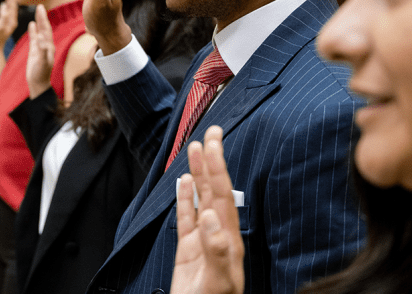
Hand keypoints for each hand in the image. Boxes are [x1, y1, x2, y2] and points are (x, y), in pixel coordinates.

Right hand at [26, 5, 54, 98]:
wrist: (38, 84)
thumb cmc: (41, 74)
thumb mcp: (42, 62)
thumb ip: (42, 51)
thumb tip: (41, 39)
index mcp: (49, 46)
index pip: (46, 30)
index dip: (44, 19)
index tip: (41, 9)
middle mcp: (46, 45)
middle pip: (44, 28)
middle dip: (42, 17)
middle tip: (40, 6)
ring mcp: (40, 48)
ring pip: (40, 31)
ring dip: (39, 22)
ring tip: (37, 12)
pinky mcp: (35, 51)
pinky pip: (34, 38)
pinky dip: (33, 31)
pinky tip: (31, 25)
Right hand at [170, 126, 243, 293]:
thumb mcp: (218, 281)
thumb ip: (217, 249)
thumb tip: (211, 216)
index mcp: (228, 237)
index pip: (223, 193)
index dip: (218, 167)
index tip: (215, 143)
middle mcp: (218, 233)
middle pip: (214, 189)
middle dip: (212, 160)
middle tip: (211, 132)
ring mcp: (203, 240)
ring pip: (200, 199)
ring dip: (198, 174)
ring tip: (194, 149)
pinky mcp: (189, 250)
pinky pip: (186, 217)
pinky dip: (185, 198)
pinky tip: (183, 183)